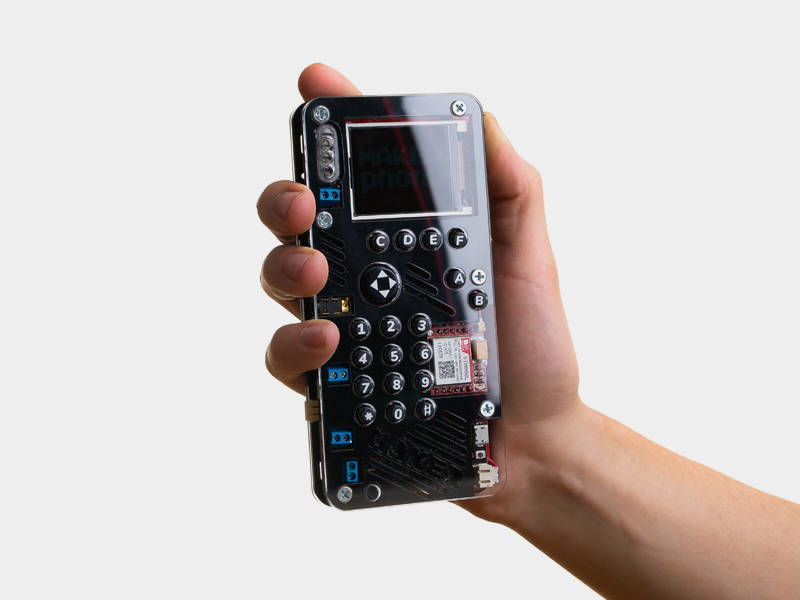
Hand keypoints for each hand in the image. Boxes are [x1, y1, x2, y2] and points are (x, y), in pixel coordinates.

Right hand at [257, 64, 581, 522]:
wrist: (533, 436)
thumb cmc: (532, 346)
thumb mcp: (531, 260)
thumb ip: (513, 190)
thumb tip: (482, 120)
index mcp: (406, 238)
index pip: (357, 175)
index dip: (332, 126)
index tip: (317, 86)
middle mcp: (366, 276)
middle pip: (298, 223)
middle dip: (286, 199)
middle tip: (305, 201)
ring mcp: (347, 327)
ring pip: (280, 284)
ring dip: (284, 269)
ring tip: (315, 277)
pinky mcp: (337, 383)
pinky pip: (290, 359)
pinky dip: (295, 347)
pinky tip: (327, 344)